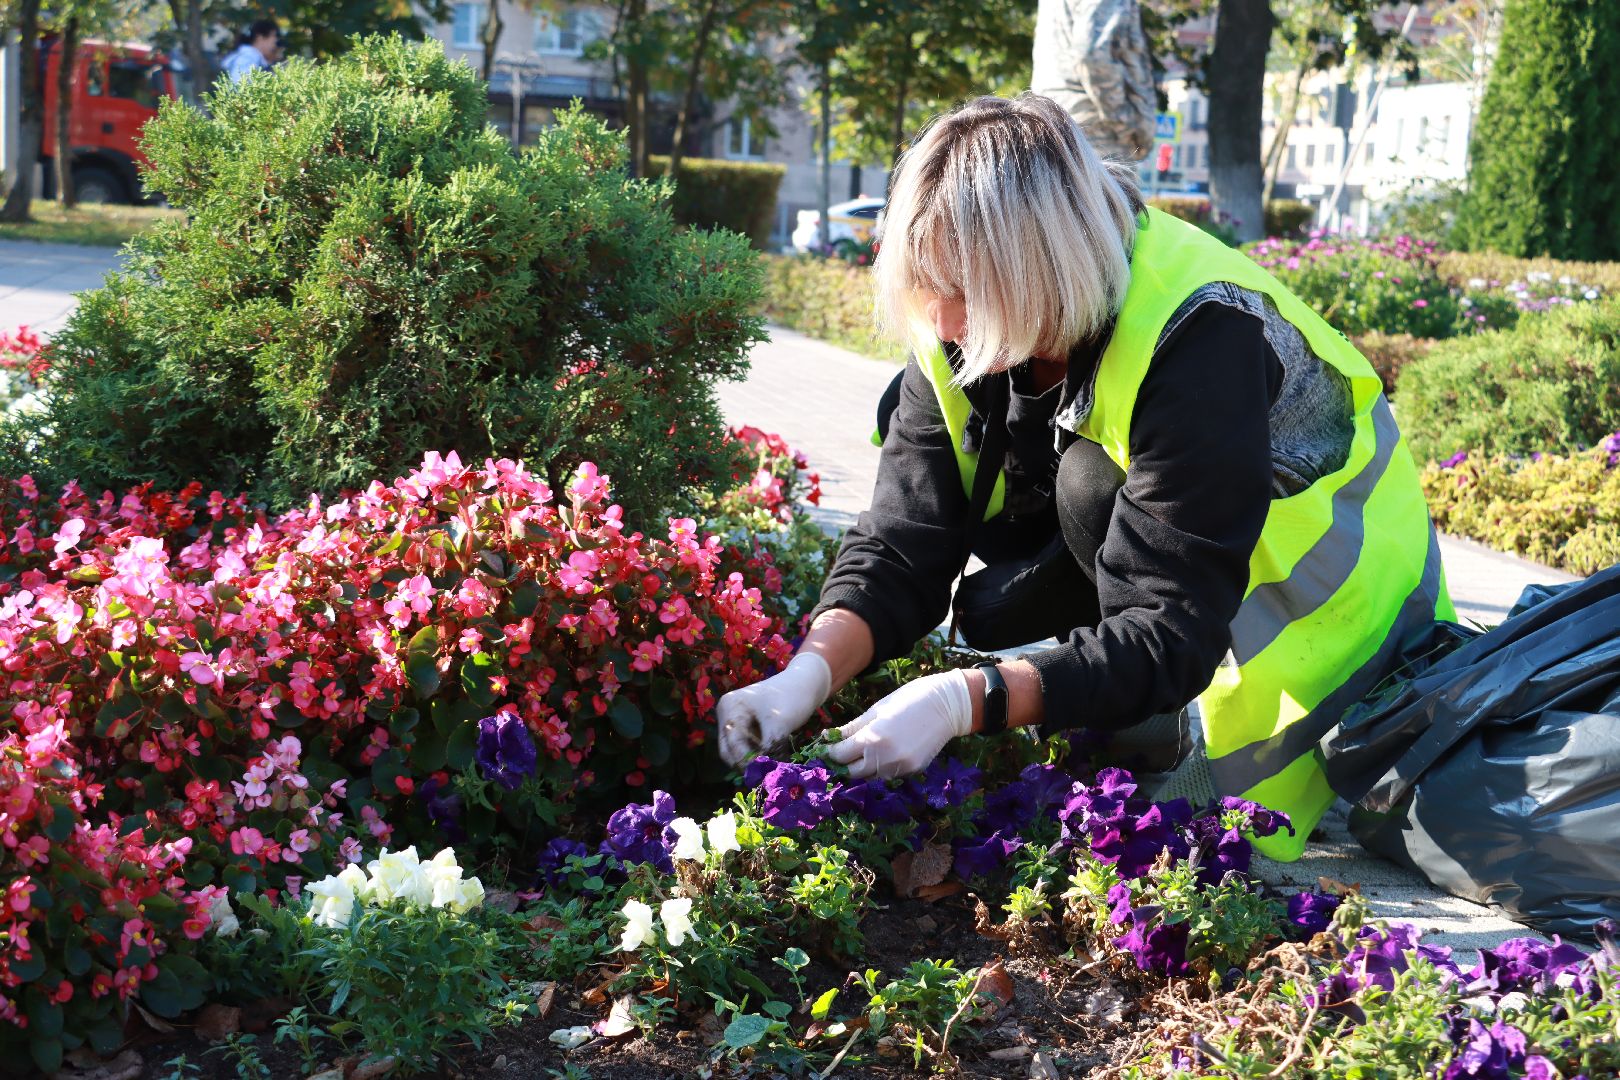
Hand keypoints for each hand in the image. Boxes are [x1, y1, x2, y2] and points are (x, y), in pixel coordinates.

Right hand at [716, 652, 832, 765]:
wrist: (806, 682)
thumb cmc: (792, 698)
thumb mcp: (780, 724)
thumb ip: (768, 748)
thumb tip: (763, 773)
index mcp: (730, 708)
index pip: (733, 743)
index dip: (747, 761)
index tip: (763, 776)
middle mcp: (726, 713)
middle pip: (728, 749)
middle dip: (745, 764)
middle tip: (764, 778)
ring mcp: (734, 719)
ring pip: (736, 750)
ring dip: (751, 762)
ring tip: (769, 771)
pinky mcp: (745, 725)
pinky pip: (745, 746)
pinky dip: (756, 755)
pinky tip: (771, 761)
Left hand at [827, 669, 972, 779]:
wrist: (947, 706)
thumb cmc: (909, 699)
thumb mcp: (876, 710)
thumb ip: (852, 728)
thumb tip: (829, 737)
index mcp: (872, 739)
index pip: (840, 756)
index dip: (830, 753)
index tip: (826, 748)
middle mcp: (884, 759)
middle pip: (853, 772)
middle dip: (844, 764)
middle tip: (842, 753)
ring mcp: (899, 768)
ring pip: (871, 777)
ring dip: (863, 768)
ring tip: (863, 752)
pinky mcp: (912, 771)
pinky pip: (888, 774)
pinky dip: (881, 767)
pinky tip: (884, 753)